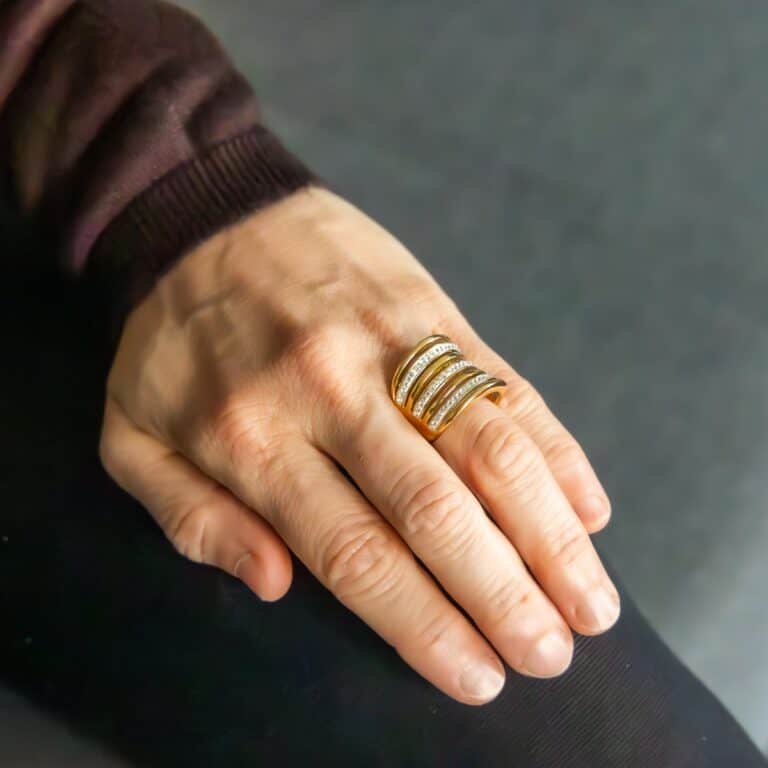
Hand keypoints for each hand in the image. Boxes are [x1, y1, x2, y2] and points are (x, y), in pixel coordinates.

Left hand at [99, 187, 618, 704]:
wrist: (206, 210)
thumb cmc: (171, 339)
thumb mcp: (131, 436)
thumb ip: (192, 519)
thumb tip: (275, 584)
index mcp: (251, 435)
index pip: (354, 551)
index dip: (422, 622)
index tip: (475, 676)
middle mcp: (331, 391)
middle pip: (434, 509)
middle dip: (501, 594)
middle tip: (549, 657)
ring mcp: (391, 343)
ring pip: (490, 448)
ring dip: (550, 533)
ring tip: (592, 603)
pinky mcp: (432, 309)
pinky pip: (507, 385)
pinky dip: (556, 451)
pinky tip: (589, 507)